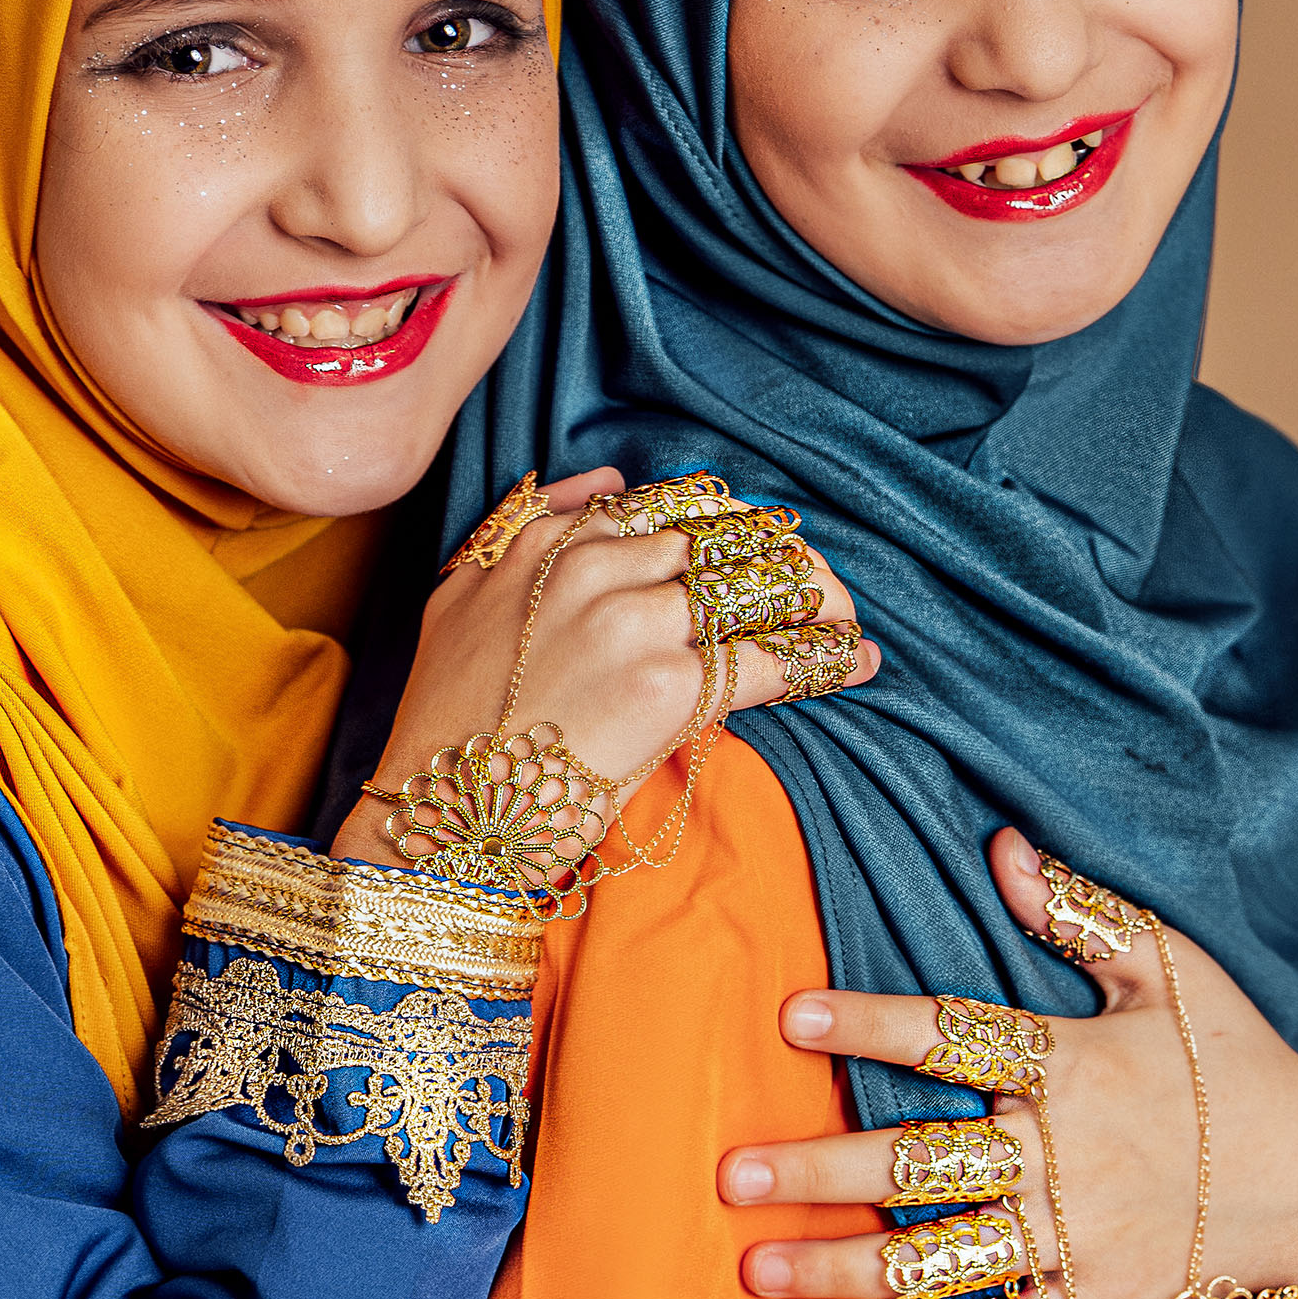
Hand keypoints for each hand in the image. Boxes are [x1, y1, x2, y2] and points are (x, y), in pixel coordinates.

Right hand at [334, 475, 876, 870]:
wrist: (442, 815)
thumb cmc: (447, 721)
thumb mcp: (462, 595)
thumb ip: (533, 527)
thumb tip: (607, 483)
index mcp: (551, 541)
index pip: (670, 506)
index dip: (727, 529)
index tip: (760, 551)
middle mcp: (596, 567)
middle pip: (724, 538)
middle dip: (783, 560)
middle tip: (822, 589)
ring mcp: (635, 623)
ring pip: (755, 589)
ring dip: (815, 603)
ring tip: (847, 623)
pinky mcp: (668, 687)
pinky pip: (769, 659)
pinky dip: (823, 660)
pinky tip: (856, 663)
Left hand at [721, 826, 1297, 1298]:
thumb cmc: (1239, 1062)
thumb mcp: (1175, 972)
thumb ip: (1081, 913)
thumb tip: (1000, 845)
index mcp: (1080, 1064)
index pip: (959, 1036)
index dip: (874, 1025)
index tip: (790, 1017)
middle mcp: (1070, 1154)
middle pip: (926, 1162)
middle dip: (824, 1170)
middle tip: (730, 1176)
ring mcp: (1080, 1238)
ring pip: (944, 1256)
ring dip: (846, 1269)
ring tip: (755, 1270)